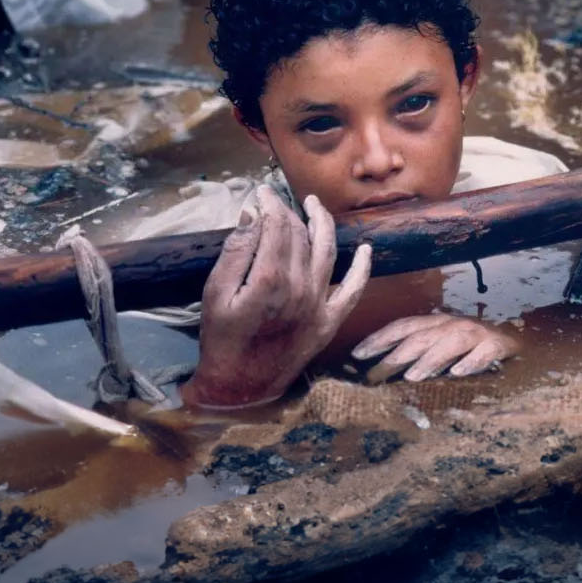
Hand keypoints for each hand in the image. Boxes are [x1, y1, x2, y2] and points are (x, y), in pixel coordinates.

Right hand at [185, 185, 371, 408]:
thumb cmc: (221, 340)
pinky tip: (366, 249)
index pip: (276, 225)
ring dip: (323, 224)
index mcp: (269, 279)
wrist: (239, 388)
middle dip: (288, 212)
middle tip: (277, 201)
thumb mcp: (215, 293)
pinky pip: (353, 290)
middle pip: (299, 235)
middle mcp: (300, 287)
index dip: (269, 204)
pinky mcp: (329, 322)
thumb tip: (253, 215)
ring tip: (315, 206)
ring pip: (327, 251)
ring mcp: (318, 305)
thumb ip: (236, 252)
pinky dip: (362, 268)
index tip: (261, 193)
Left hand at [350, 313, 516, 383]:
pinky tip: (459, 374)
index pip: (402, 327)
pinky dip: (471, 362)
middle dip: (396, 355)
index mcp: (435, 324)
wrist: (516, 342)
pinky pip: (484, 353)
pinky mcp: (498, 346)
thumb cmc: (470, 349)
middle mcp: (452, 325)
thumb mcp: (440, 346)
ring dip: (430, 359)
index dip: (379, 339)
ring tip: (412, 377)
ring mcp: (476, 334)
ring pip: (450, 342)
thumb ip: (416, 354)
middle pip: (421, 337)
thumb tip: (380, 371)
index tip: (356, 355)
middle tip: (375, 376)